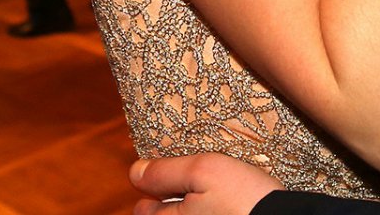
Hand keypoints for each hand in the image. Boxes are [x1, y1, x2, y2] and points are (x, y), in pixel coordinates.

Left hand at [130, 154, 280, 214]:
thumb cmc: (244, 199)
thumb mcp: (203, 170)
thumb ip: (165, 172)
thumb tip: (135, 173)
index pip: (143, 210)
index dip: (155, 189)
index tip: (173, 177)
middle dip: (173, 203)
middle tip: (196, 185)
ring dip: (198, 207)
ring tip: (217, 196)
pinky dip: (216, 212)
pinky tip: (231, 207)